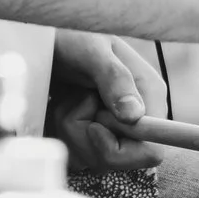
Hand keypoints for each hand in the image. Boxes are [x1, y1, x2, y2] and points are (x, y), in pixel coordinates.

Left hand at [47, 30, 164, 172]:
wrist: (47, 39)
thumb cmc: (74, 37)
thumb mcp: (93, 51)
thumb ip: (115, 79)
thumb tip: (134, 116)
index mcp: (149, 96)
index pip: (151, 151)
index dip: (122, 151)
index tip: (93, 127)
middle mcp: (136, 117)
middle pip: (118, 160)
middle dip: (86, 136)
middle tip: (74, 100)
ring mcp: (114, 128)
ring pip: (92, 158)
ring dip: (70, 129)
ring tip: (67, 97)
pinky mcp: (93, 135)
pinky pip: (77, 154)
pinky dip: (62, 132)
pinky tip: (61, 106)